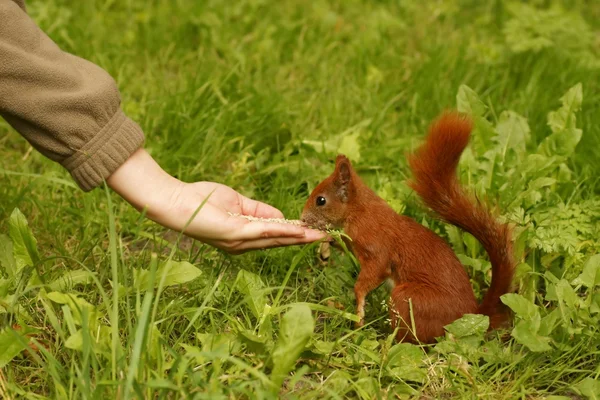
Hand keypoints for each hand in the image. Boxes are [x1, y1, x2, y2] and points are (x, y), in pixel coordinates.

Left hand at [107, 149, 325, 253]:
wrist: (178, 201)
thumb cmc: (203, 200)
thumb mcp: (237, 203)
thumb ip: (259, 210)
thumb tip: (283, 216)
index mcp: (243, 236)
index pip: (274, 236)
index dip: (294, 233)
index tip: (314, 231)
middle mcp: (243, 244)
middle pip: (279, 241)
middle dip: (302, 239)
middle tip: (324, 238)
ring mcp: (239, 241)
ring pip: (275, 238)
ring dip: (297, 237)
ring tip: (317, 236)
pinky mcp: (234, 234)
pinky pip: (263, 231)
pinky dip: (281, 230)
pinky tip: (296, 229)